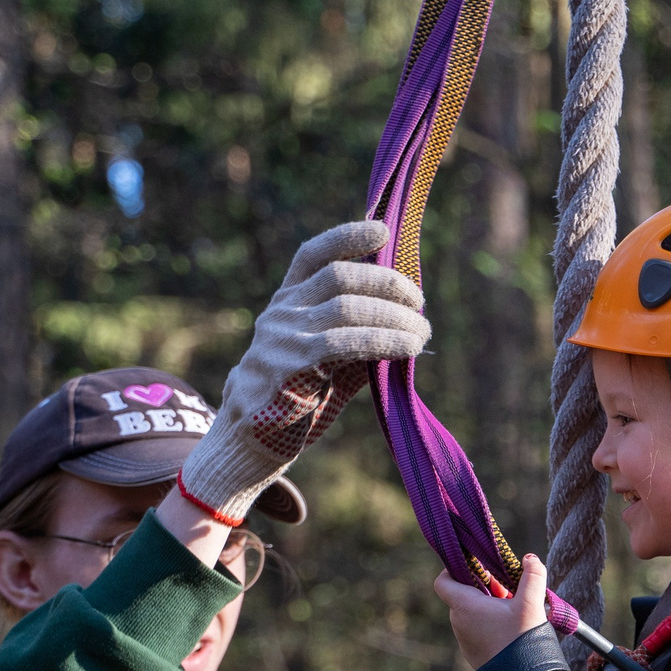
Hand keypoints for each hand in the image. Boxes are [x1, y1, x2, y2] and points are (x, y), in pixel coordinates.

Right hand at [178, 220, 431, 524]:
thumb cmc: (296, 396)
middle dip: (387, 283)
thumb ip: (358, 334)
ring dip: (393, 317)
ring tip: (421, 332)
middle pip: (339, 276)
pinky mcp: (287, 366)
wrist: (249, 439)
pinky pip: (341, 344)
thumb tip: (411, 321)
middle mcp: (282, 311)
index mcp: (287, 300)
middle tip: (419, 303)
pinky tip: (406, 348)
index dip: (347, 236)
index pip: (314, 254)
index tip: (382, 231)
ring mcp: (281, 336)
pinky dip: (381, 341)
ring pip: (346, 308)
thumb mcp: (326, 357)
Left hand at [434, 553, 551, 670]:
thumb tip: (531, 558)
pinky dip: (490, 623)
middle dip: (484, 587)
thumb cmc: (522, 640)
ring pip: (471, 613)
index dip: (456, 569)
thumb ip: (533, 576)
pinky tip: (512, 629)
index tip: (478, 567)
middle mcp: (458, 622)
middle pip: (463, 594)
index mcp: (464, 606)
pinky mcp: (473, 653)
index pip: (443, 581)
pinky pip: (476, 630)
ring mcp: (464, 640)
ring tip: (515, 611)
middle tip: (508, 590)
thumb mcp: (532, 604)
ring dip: (490, 606)